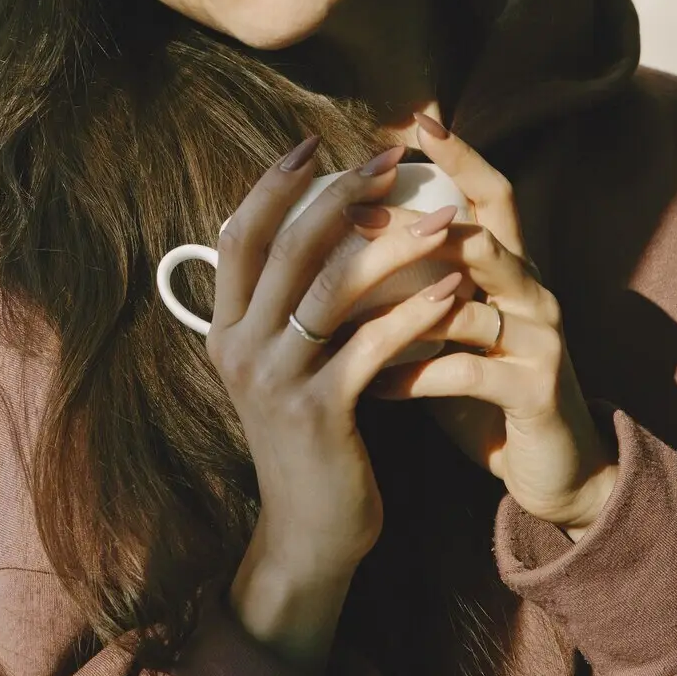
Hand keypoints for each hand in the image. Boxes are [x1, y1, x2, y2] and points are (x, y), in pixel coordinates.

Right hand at [209, 136, 467, 665]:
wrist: (310, 533)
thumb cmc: (309, 438)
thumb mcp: (280, 366)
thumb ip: (282, 304)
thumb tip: (304, 225)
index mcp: (223, 327)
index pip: (239, 232)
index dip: (275, 183)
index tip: (317, 142)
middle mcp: (238, 347)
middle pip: (286, 245)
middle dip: (340, 193)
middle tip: (388, 159)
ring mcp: (274, 380)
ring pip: (332, 286)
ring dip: (391, 243)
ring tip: (441, 217)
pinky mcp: (319, 413)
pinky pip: (372, 344)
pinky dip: (416, 309)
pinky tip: (453, 285)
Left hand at [366, 110, 617, 539]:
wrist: (552, 472)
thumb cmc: (482, 392)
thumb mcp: (447, 329)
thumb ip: (411, 284)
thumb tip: (335, 233)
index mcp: (511, 269)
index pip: (492, 193)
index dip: (460, 155)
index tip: (412, 120)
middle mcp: (533, 292)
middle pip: (485, 234)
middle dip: (418, 223)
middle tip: (356, 212)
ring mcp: (541, 340)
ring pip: (468, 304)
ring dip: (402, 308)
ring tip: (343, 309)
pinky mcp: (537, 392)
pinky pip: (466, 373)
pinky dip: (413, 376)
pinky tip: (372, 386)